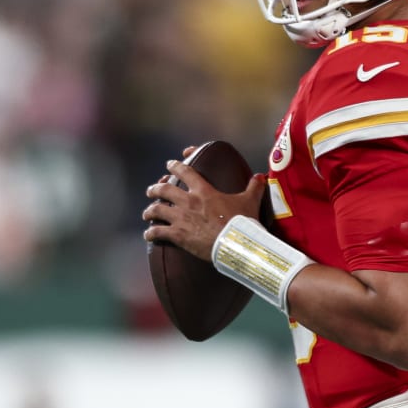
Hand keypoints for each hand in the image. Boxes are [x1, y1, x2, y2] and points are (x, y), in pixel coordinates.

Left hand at [143, 158, 269, 259]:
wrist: (236, 243)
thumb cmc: (242, 222)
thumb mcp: (250, 202)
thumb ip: (254, 187)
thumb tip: (260, 177)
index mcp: (204, 191)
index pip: (185, 172)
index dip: (176, 166)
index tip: (170, 164)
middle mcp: (188, 201)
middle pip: (164, 190)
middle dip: (155, 189)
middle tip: (152, 190)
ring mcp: (181, 218)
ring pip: (157, 210)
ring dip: (149, 211)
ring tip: (146, 214)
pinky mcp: (178, 235)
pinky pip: (158, 232)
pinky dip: (151, 233)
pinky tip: (148, 235)